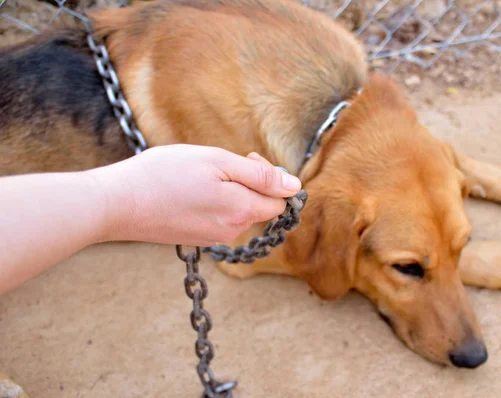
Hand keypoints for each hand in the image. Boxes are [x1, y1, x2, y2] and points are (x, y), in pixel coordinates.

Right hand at [90, 144, 301, 245]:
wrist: (117, 203)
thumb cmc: (165, 174)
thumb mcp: (217, 162)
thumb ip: (260, 175)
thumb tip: (295, 187)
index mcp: (241, 211)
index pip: (280, 201)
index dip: (270, 178)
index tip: (245, 159)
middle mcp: (231, 231)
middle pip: (259, 206)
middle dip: (249, 183)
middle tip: (219, 164)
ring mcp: (212, 238)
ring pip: (238, 211)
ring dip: (230, 191)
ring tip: (199, 177)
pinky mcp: (196, 238)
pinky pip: (219, 219)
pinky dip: (213, 202)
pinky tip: (189, 191)